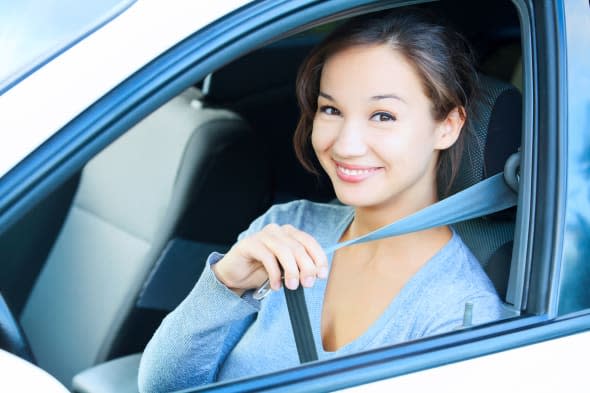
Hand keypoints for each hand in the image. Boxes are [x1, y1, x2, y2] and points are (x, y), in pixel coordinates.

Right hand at [211, 224, 328, 295]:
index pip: (309, 242)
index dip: (318, 258)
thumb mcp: (285, 270)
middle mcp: (278, 231)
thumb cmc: (261, 271)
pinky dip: (274, 274)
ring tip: (292, 286)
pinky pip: (267, 257)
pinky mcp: (250, 244)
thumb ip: (298, 268)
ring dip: (292, 271)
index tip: (322, 275)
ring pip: (285, 251)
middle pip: (298, 247)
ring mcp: (263, 236)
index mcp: (289, 234)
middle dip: (306, 267)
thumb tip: (315, 274)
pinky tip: (275, 286)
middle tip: (308, 284)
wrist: (235, 274)